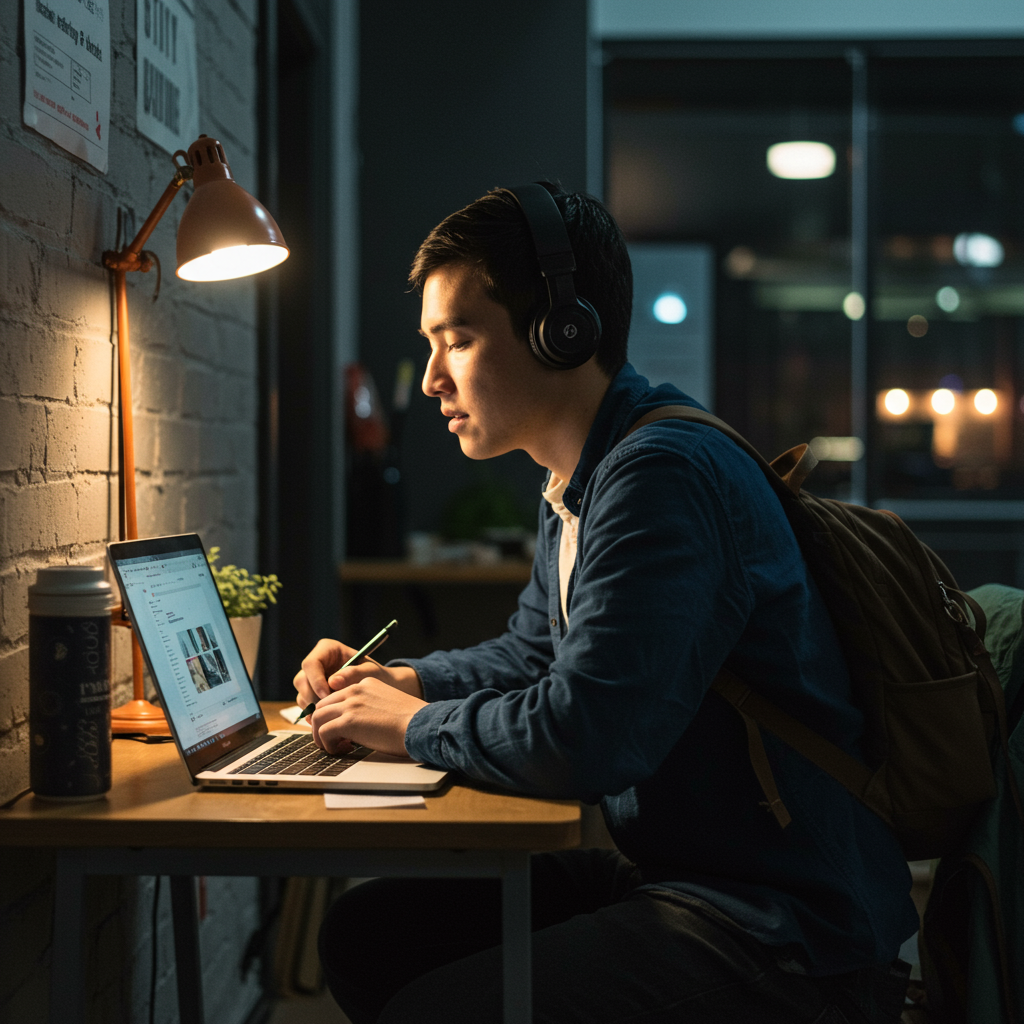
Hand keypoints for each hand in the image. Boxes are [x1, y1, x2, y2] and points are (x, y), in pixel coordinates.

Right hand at [293, 638, 422, 705]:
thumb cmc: (375, 675)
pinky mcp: (312, 694)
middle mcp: (316, 663)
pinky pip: (306, 706)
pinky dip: (315, 715)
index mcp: (327, 649)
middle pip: (301, 680)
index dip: (316, 681)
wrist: (379, 687)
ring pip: (302, 695)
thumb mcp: (369, 672)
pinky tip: (329, 721)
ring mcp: (312, 679)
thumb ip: (353, 673)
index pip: (311, 664)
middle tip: (328, 710)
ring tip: (331, 717)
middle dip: (313, 697)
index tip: (327, 695)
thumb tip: (332, 681)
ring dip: (313, 708)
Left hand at [309, 676, 427, 756]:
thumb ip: (370, 708)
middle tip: (333, 741)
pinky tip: (341, 750)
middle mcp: (355, 690)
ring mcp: (350, 704)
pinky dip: (328, 745)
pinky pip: (324, 732)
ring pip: (317, 718)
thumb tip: (359, 727)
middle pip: (322, 705)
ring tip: (333, 747)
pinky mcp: (348, 721)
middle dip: (322, 725)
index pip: (337, 697)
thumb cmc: (411, 721)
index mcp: (366, 684)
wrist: (420, 725)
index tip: (340, 730)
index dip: (334, 715)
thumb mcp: (388, 705)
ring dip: (321, 736)